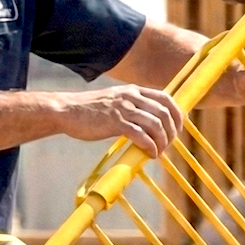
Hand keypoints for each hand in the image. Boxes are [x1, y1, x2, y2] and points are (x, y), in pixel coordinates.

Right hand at [58, 84, 182, 156]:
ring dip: (162, 141)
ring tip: (160, 151)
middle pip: (164, 112)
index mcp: (133, 90)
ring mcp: (123, 109)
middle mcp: (131, 97)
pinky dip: (150, 146)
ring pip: (155, 124)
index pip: (166, 98)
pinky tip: (150, 154)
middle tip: (169, 144)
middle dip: (172, 131)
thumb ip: (130, 106)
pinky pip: (140, 135)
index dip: (177, 114)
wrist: (66, 110)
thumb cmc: (88, 110)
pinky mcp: (114, 122)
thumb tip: (146, 123)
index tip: (178, 128)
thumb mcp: (114, 101)